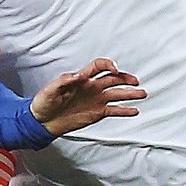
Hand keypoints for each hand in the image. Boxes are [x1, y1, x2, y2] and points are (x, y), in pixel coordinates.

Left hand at [29, 58, 145, 136]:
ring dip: (130, 93)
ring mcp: (96, 100)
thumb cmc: (44, 103)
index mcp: (81, 79)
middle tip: (135, 81)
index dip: (108, 65)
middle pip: (113, 79)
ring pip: (117, 94)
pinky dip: (124, 110)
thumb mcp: (51, 90)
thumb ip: (64, 81)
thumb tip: (79, 75)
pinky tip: (134, 110)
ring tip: (142, 93)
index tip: (115, 69)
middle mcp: (92, 87)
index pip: (99, 67)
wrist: (43, 121)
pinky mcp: (97, 112)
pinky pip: (114, 110)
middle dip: (125, 79)